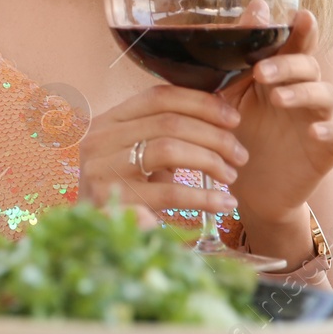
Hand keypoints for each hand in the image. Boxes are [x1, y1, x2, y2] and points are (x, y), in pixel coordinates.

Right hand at [77, 82, 248, 222]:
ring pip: (169, 149)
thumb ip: (166, 133)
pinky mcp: (113, 202)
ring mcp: (103, 170)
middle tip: (240, 154)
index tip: (233, 118)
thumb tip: (220, 113)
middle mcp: (100, 140)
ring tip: (231, 176)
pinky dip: (203, 197)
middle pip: (169, 122)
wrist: (92, 236)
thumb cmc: (124, 191)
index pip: (158, 96)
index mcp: (107, 121)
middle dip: (214, 136)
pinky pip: (169, 193)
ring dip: (210, 161)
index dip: (201, 103)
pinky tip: (224, 203)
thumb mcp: (138, 154)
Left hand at [220, 7, 332, 224]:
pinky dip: (332, 128)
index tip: (297, 14)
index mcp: (278, 72)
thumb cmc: (237, 133)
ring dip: (302, 92)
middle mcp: (303, 89)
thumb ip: (237, 57)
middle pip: (308, 64)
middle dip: (288, 63)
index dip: (298, 28)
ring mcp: (319, 116)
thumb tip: (257, 6)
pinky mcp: (329, 146)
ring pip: (325, 93)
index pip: (292, 43)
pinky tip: (314, 131)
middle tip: (261, 72)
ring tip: (277, 99)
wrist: (247, 187)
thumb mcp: (227, 96)